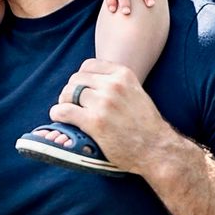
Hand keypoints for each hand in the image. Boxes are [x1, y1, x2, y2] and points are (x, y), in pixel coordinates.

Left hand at [49, 59, 176, 174]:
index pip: (88, 65)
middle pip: (76, 79)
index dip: (81, 79)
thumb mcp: (135, 93)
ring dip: (64, 103)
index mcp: (123, 74)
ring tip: (69, 114)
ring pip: (68, 93)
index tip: (82, 91)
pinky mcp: (94, 122)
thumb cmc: (145, 125)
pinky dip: (58, 115)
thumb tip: (90, 83)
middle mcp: (113, 85)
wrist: (157, 149)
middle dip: (71, 92)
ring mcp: (103, 103)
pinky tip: (62, 120)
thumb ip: (116, 84)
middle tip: (74, 105)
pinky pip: (63, 111)